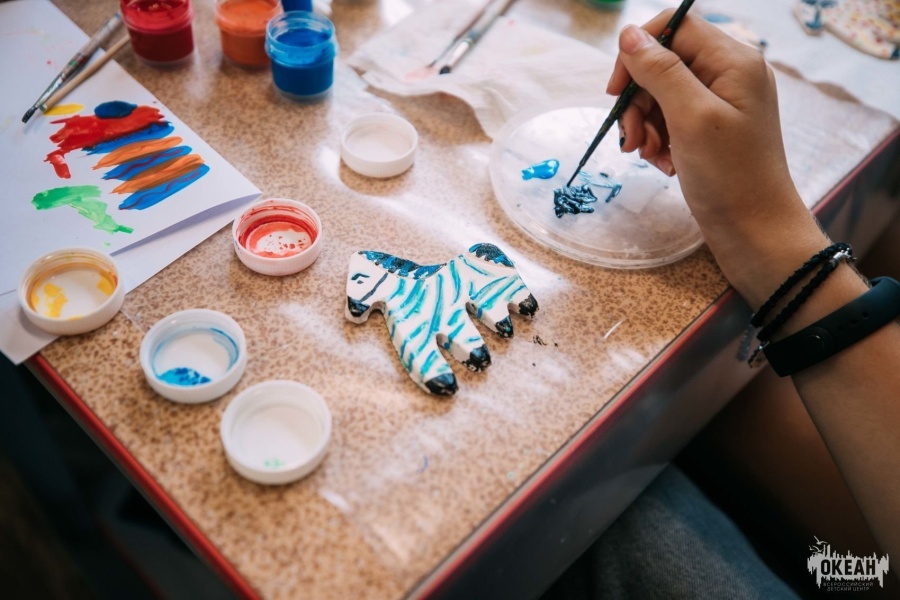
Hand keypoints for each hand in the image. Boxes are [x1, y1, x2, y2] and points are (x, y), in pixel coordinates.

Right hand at [607, 13, 829, 307]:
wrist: (756, 232)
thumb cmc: (730, 176)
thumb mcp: (690, 117)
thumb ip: (661, 71)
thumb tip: (629, 33)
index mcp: (733, 61)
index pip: (674, 27)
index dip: (638, 52)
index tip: (617, 91)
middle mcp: (729, 75)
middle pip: (663, 64)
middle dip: (639, 100)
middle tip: (633, 139)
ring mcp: (721, 104)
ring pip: (661, 95)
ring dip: (645, 125)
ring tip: (649, 156)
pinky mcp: (711, 130)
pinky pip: (670, 121)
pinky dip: (658, 140)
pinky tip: (663, 163)